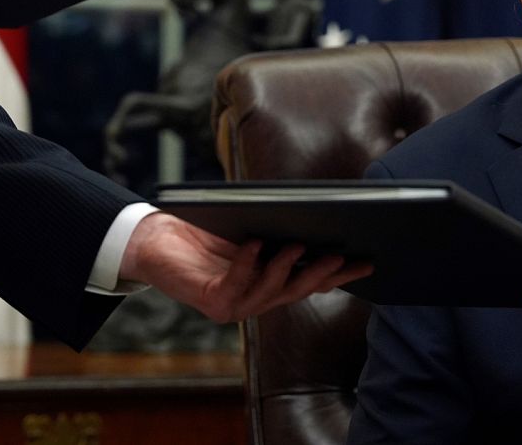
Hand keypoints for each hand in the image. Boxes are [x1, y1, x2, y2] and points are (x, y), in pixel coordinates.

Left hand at [118, 212, 372, 321]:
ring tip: (300, 245)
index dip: (343, 275)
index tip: (368, 261)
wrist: (154, 239)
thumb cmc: (204, 229)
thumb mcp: (249, 227)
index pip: (314, 280)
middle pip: (300, 289)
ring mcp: (236, 305)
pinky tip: (256, 244)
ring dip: (287, 269)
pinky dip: (247, 264)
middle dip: (324, 274)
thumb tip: (314, 216)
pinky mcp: (212, 302)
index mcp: (271, 281)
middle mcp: (258, 299)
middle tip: (343, 257)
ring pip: (271, 291)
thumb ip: (278, 229)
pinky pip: (235, 284)